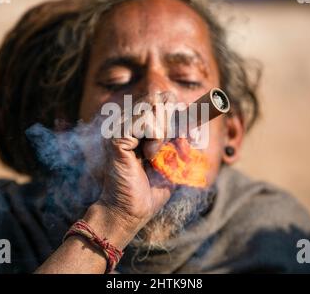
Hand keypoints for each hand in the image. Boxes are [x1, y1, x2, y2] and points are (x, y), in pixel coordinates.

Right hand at [95, 92, 176, 235]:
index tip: (190, 121)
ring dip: (162, 132)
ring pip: (153, 107)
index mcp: (137, 125)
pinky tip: (147, 155)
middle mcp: (126, 122)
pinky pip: (147, 122)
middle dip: (171, 120)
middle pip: (158, 99)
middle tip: (165, 144)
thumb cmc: (150, 189)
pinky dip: (155, 138)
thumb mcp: (173, 161)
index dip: (176, 107)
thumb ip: (180, 140)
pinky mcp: (117, 136)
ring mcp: (120, 127)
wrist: (132, 211)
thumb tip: (192, 122)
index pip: (159, 99)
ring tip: (152, 154)